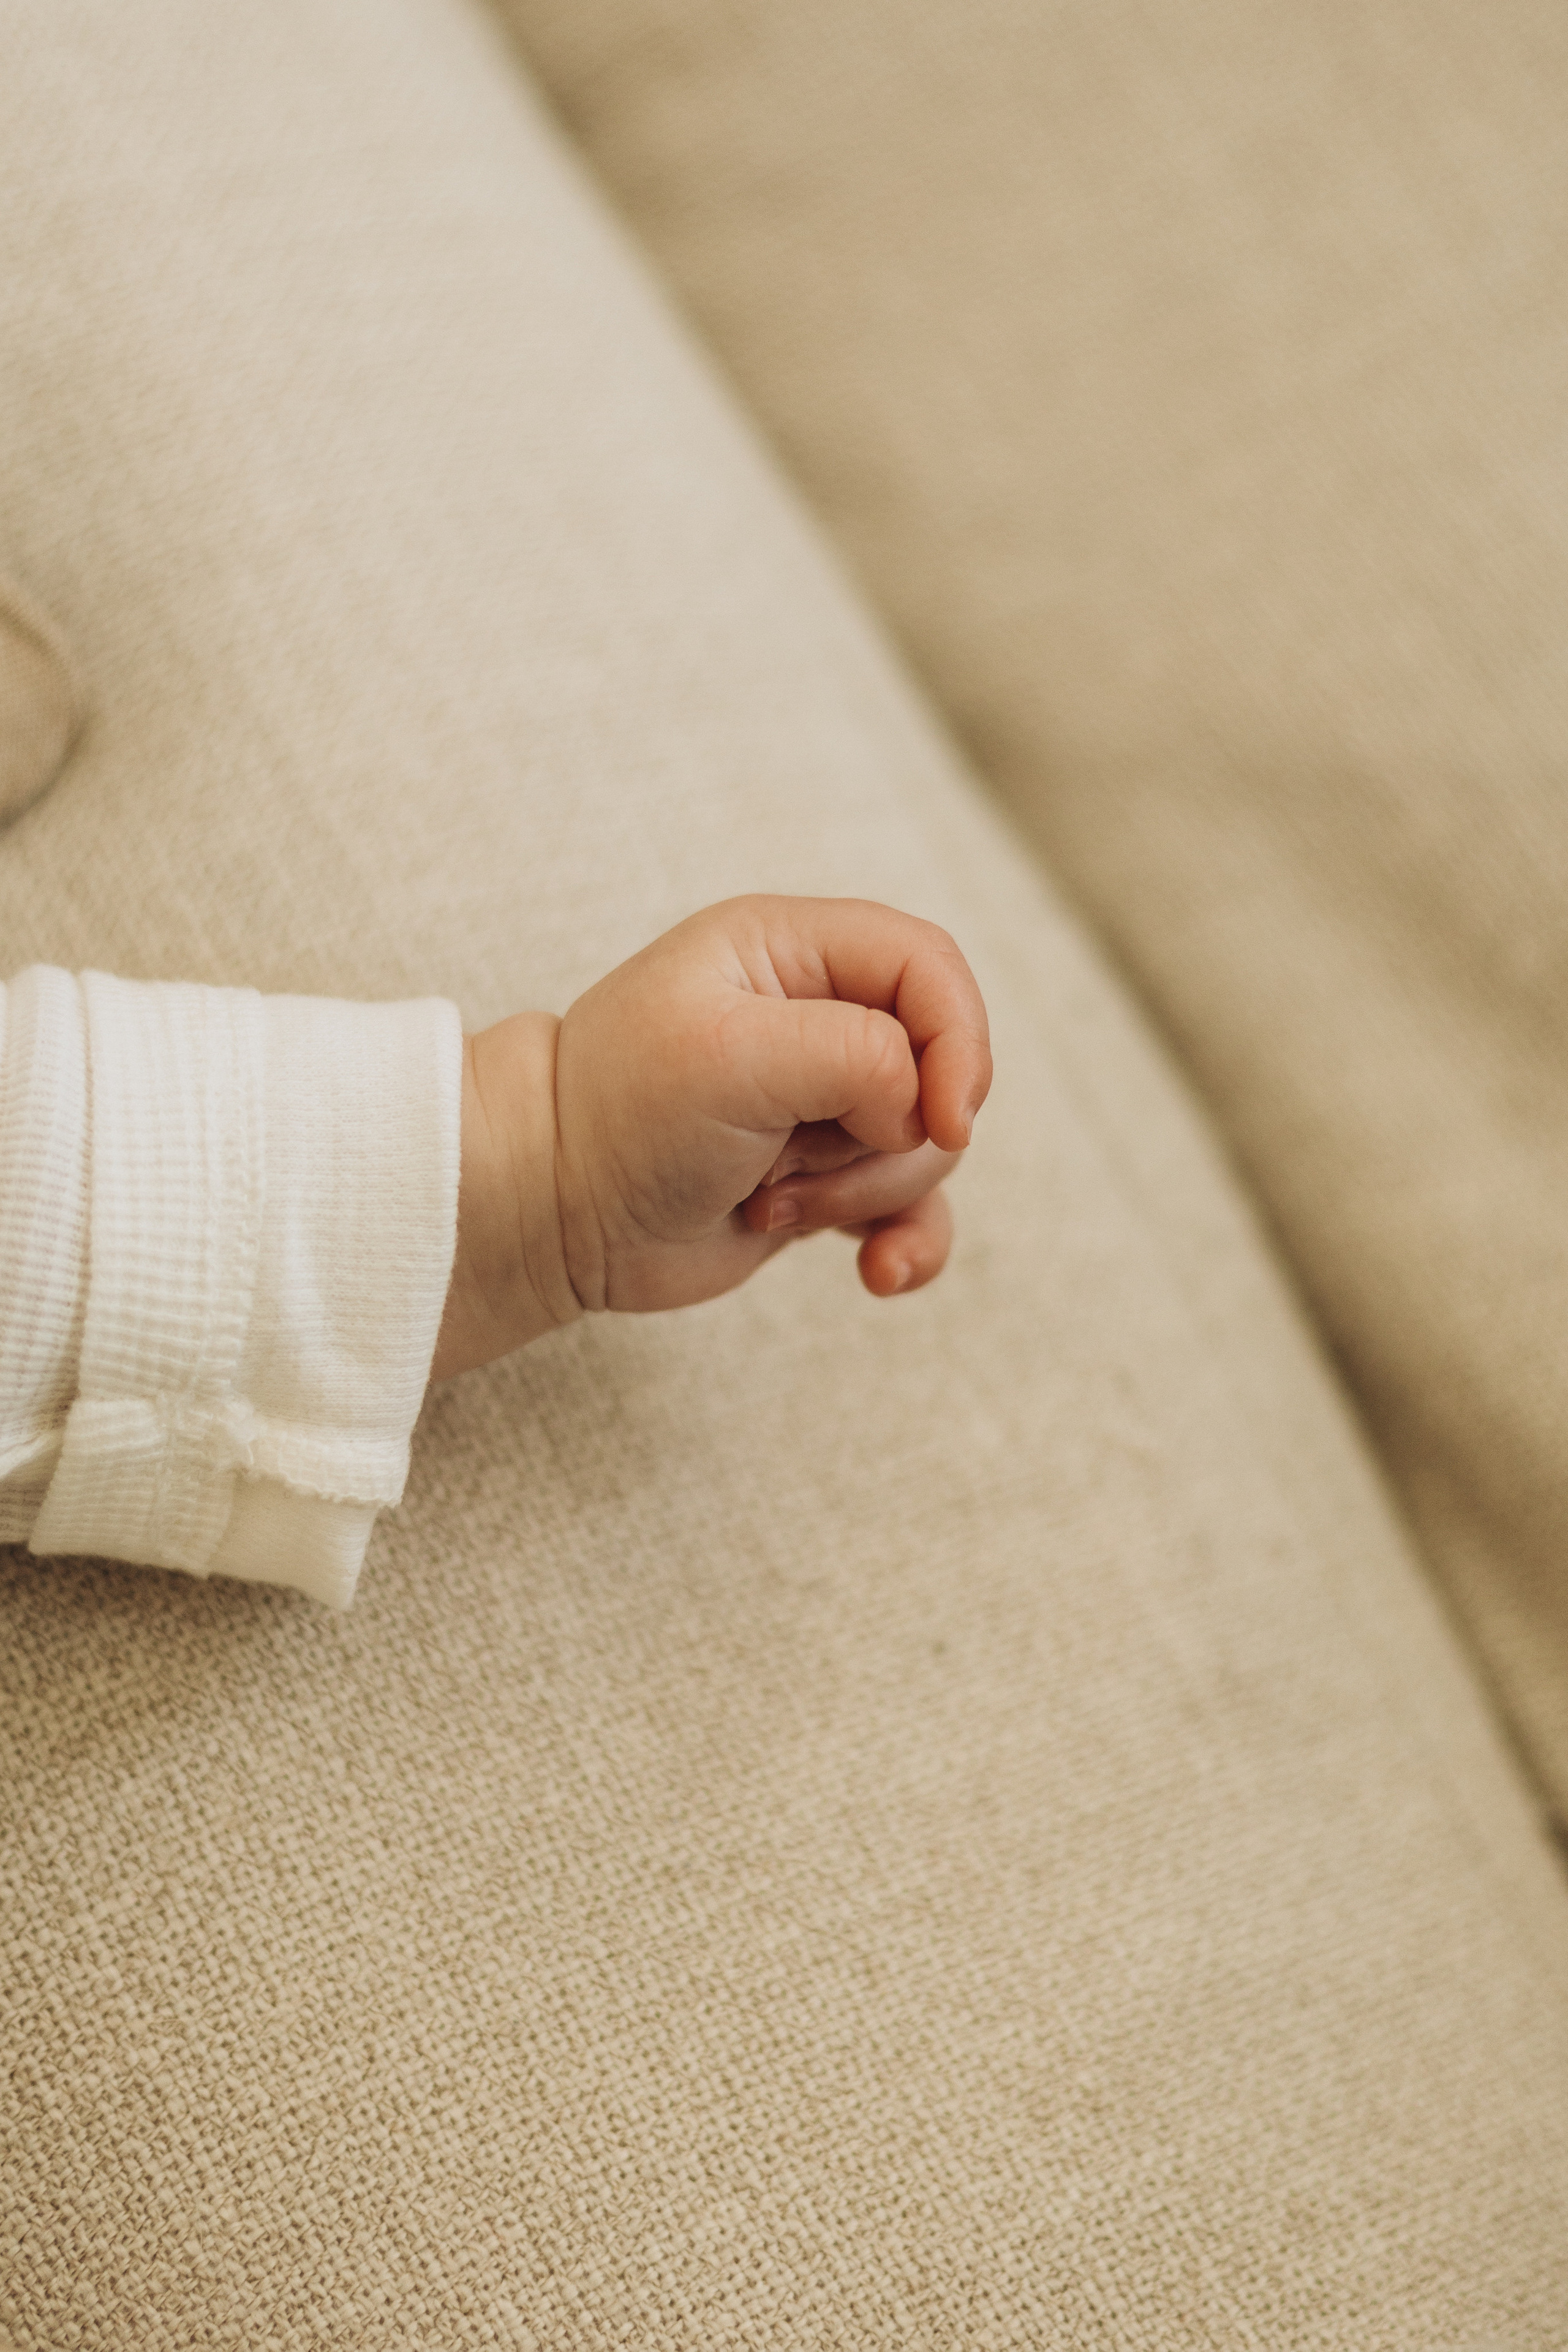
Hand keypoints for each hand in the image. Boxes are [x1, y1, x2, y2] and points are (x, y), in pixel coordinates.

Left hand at [430, 895, 991, 1378]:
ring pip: (928, 1146)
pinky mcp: (826, 1177)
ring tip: (771, 1202)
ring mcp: (826, 1101)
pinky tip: (877, 1274)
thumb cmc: (619, 1112)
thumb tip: (922, 1108)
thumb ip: (857, 1053)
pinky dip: (906, 1242)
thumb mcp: (735, 1054)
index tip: (941, 1119)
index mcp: (792, 949)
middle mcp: (818, 1016)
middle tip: (796, 1166)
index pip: (930, 966)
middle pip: (939, 1066)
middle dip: (893, 1137)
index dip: (957, 1038)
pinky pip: (914, 1208)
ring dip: (866, 1194)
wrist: (550, 1210)